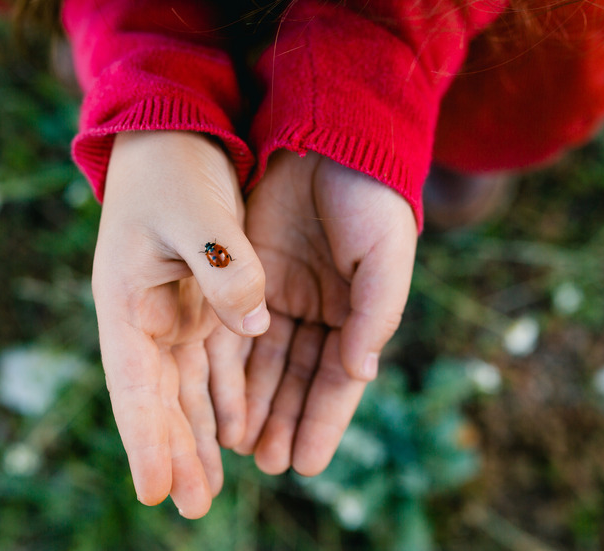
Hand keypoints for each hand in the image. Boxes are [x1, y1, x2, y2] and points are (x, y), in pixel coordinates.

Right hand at [91, 131, 268, 517]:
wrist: (174, 136)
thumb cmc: (172, 167)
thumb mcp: (196, 209)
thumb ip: (223, 265)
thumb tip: (254, 325)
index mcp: (126, 299)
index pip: (134, 382)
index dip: (144, 438)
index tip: (155, 491)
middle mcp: (145, 317)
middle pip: (159, 398)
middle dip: (174, 453)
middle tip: (192, 508)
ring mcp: (173, 315)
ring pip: (185, 391)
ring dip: (197, 439)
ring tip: (209, 492)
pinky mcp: (203, 306)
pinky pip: (212, 366)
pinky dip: (222, 402)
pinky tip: (236, 435)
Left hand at [233, 151, 417, 475]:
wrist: (326, 137)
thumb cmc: (368, 197)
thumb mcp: (383, 255)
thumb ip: (375, 313)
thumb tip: (360, 373)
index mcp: (357, 313)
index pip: (338, 381)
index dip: (322, 423)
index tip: (305, 464)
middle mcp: (318, 312)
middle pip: (297, 380)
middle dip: (283, 422)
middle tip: (268, 464)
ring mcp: (279, 296)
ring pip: (264, 364)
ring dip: (254, 405)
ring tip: (241, 447)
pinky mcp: (245, 277)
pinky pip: (232, 331)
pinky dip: (228, 369)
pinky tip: (220, 401)